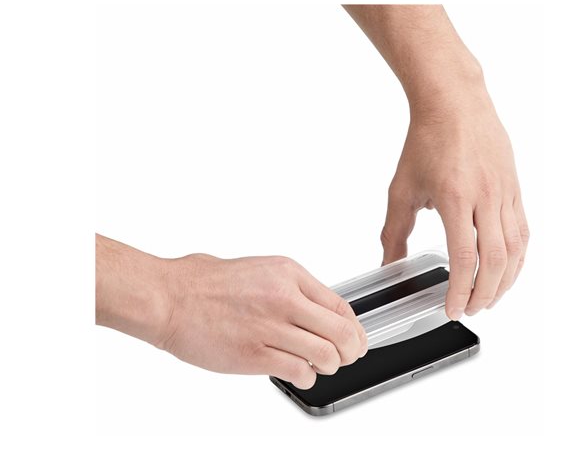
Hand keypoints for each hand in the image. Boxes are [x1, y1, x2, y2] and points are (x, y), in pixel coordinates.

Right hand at [160, 254, 367, 388]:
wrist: (170, 297)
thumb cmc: (205, 282)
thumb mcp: (260, 269)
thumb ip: (291, 289)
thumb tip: (317, 310)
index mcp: (288, 274)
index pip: (340, 305)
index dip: (354, 328)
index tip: (355, 339)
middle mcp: (285, 298)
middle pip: (341, 332)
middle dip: (350, 351)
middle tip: (346, 357)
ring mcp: (270, 327)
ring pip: (325, 355)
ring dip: (329, 366)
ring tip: (320, 366)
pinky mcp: (254, 354)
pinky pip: (298, 372)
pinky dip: (306, 377)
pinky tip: (299, 373)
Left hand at [343, 4, 529, 318]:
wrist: (454, 103)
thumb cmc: (426, 141)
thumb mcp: (401, 189)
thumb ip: (394, 232)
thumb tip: (390, 264)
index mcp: (456, 197)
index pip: (464, 257)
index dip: (461, 290)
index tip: (453, 309)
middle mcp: (486, 196)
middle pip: (496, 260)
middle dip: (485, 293)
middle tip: (472, 309)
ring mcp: (505, 192)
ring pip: (516, 249)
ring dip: (505, 280)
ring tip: (490, 297)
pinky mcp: (515, 188)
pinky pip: (523, 230)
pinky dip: (517, 257)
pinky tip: (507, 269)